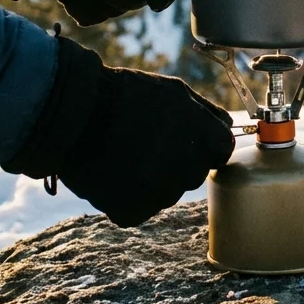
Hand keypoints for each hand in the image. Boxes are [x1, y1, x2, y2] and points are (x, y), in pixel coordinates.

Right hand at [3, 38, 235, 227]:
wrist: (74, 113)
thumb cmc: (127, 96)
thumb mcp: (175, 91)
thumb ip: (208, 113)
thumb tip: (229, 128)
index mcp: (206, 141)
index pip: (221, 152)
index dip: (202, 143)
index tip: (180, 136)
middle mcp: (189, 171)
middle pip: (193, 173)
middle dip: (177, 160)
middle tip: (145, 141)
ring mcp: (161, 195)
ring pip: (166, 192)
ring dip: (152, 179)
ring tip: (125, 153)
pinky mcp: (133, 212)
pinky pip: (139, 208)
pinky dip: (128, 195)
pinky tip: (113, 172)